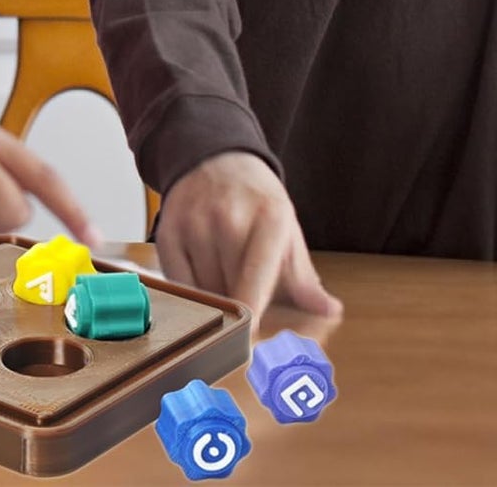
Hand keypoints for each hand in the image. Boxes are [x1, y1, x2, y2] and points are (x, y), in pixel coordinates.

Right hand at [155, 151, 341, 321]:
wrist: (217, 159)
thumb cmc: (257, 203)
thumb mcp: (287, 232)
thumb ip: (305, 279)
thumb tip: (330, 311)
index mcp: (270, 217)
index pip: (257, 275)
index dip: (251, 310)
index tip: (249, 337)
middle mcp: (228, 217)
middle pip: (229, 289)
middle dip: (237, 306)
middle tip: (246, 304)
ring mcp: (194, 222)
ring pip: (202, 289)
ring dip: (214, 298)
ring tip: (224, 278)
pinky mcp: (166, 231)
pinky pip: (177, 283)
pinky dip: (189, 291)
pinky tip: (201, 276)